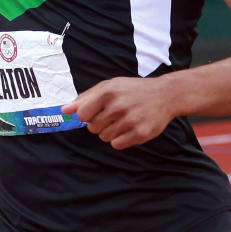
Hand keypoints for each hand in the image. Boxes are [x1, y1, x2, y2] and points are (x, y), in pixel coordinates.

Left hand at [61, 77, 176, 148]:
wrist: (165, 94)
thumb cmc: (133, 90)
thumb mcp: (110, 86)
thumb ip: (86, 97)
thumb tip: (65, 110)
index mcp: (108, 92)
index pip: (82, 115)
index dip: (87, 116)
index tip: (97, 112)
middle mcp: (118, 105)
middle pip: (92, 128)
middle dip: (100, 124)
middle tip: (114, 115)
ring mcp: (130, 120)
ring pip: (104, 137)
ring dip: (110, 132)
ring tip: (124, 121)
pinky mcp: (140, 133)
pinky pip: (117, 145)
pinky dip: (120, 140)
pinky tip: (129, 129)